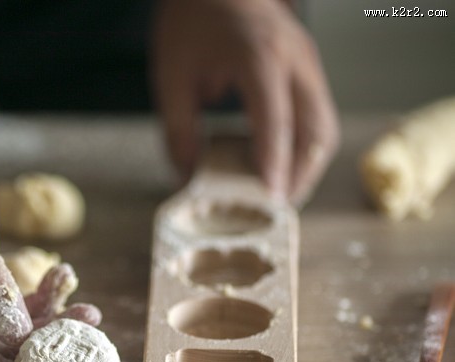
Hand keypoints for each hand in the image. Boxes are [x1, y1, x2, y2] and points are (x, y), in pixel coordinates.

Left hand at [152, 0, 338, 204]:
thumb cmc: (191, 21)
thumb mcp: (170, 75)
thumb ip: (178, 130)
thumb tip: (188, 178)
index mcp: (257, 55)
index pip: (274, 118)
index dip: (274, 162)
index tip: (270, 198)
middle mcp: (293, 58)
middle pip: (316, 128)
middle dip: (301, 174)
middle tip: (276, 206)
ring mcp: (307, 61)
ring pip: (325, 125)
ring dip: (308, 164)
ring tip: (280, 193)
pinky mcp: (308, 67)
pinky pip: (317, 115)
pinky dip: (305, 146)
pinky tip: (282, 166)